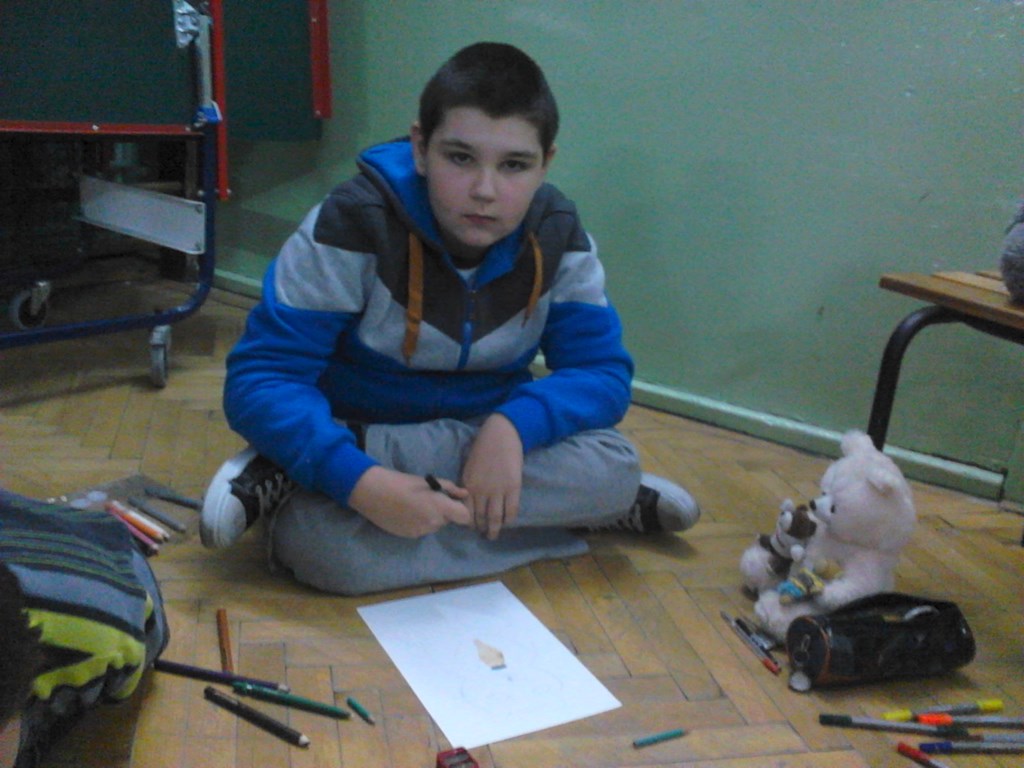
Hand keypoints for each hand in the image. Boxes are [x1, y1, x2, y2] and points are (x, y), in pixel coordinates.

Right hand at [348, 466, 470, 537]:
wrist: (375, 493)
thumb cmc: (403, 482)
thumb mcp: (429, 482)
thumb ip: (450, 489)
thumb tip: (465, 494)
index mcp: (441, 507)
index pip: (464, 517)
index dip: (461, 510)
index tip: (453, 503)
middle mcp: (434, 523)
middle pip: (448, 521)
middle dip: (443, 512)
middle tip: (429, 500)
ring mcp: (422, 532)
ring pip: (434, 526)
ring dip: (431, 518)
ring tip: (416, 506)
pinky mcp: (410, 536)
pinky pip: (422, 530)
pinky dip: (419, 523)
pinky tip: (407, 513)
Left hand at [460, 414, 523, 539]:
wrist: (501, 434)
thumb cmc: (483, 447)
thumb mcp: (469, 467)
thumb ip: (469, 484)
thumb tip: (469, 501)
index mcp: (467, 484)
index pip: (465, 510)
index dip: (468, 522)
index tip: (471, 527)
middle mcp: (481, 491)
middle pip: (480, 518)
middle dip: (481, 529)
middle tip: (483, 535)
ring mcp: (498, 490)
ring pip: (495, 518)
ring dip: (493, 530)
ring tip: (493, 535)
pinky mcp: (513, 488)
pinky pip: (511, 510)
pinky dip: (509, 520)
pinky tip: (507, 522)